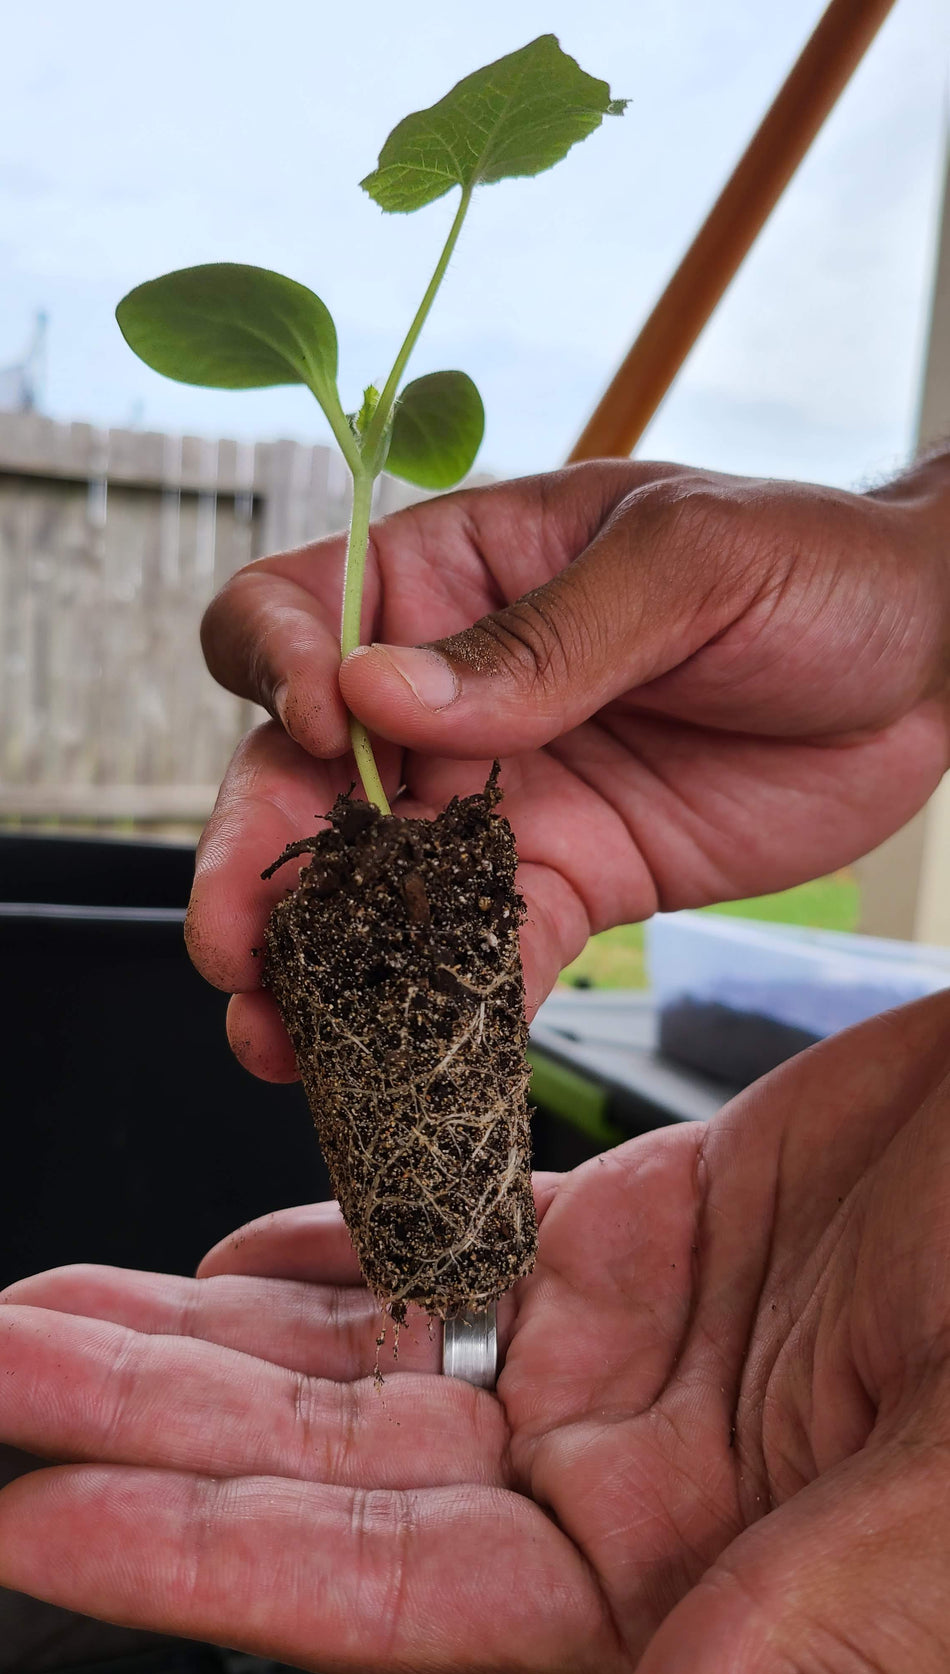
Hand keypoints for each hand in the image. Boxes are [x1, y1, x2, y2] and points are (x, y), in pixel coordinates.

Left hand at [4, 992, 949, 1673]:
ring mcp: (629, 1359)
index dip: (209, 1560)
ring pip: (368, 1356)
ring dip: (209, 1330)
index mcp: (690, 1588)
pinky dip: (344, 1240)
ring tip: (56, 1303)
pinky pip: (453, 1243)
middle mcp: (630, 1491)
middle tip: (6, 1362)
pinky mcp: (644, 1237)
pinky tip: (241, 1250)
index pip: (388, 1598)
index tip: (49, 1514)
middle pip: (336, 1470)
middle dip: (154, 1421)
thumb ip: (817, 1621)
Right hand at [185, 455, 949, 1079]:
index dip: (279, 670)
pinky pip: (484, 956)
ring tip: (284, 1041)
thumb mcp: (685, 565)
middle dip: (254, 860)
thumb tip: (375, 695)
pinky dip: (445, 1012)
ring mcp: (499, 797)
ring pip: (372, 887)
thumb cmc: (814, 564)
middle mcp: (450, 696)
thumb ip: (538, 642)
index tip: (320, 723)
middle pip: (300, 775)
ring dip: (318, 967)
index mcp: (454, 578)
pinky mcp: (564, 883)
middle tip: (234, 946)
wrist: (932, 667)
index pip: (295, 612)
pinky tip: (414, 1065)